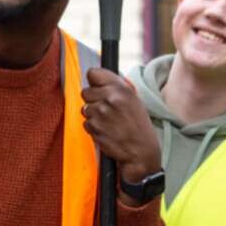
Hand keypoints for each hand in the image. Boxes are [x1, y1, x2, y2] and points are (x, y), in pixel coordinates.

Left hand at [81, 69, 160, 189]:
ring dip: (93, 115)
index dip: (95, 82)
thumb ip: (116, 88)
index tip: (98, 88)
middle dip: (93, 100)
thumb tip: (97, 80)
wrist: (140, 152)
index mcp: (122, 89)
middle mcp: (110, 98)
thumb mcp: (134, 100)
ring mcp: (100, 113)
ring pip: (85, 108)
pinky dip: (93, 127)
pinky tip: (106, 131)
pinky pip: (85, 123)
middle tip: (106, 110)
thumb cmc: (138, 127)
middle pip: (85, 92)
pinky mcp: (94, 127)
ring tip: (108, 122)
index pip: (93, 73)